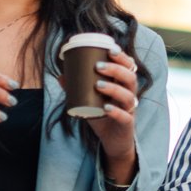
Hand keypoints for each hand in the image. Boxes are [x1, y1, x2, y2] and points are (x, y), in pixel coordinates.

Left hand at [81, 53, 140, 184]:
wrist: (113, 141)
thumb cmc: (102, 116)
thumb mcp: (90, 100)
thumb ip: (78, 88)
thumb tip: (61, 75)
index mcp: (123, 86)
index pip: (129, 67)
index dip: (122, 57)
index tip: (110, 49)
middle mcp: (130, 95)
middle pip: (130, 78)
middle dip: (116, 69)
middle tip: (98, 66)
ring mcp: (130, 110)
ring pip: (128, 96)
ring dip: (114, 88)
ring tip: (98, 84)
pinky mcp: (127, 124)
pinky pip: (125, 116)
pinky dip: (116, 111)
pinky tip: (106, 107)